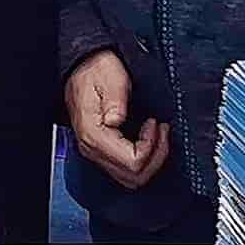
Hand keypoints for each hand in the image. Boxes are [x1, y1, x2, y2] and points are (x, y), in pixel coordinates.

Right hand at [62, 50, 170, 188]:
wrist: (82, 66)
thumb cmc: (96, 69)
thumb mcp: (110, 76)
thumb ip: (115, 99)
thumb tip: (117, 120)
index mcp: (93, 134)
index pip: (132, 162)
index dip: (151, 146)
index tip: (154, 123)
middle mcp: (92, 148)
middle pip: (134, 177)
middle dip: (156, 157)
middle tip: (162, 131)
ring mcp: (96, 151)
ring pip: (131, 178)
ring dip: (151, 160)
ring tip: (158, 135)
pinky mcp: (101, 149)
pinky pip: (125, 168)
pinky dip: (143, 158)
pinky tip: (148, 138)